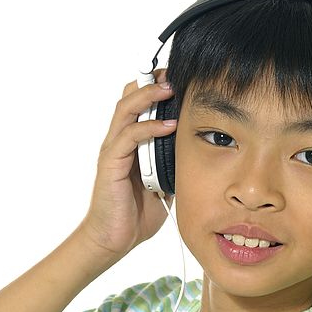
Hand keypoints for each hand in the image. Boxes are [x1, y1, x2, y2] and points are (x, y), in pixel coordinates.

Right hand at [77, 70, 177, 258]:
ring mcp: (113, 150)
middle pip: (128, 98)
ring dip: (148, 96)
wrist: (115, 238)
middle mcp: (119, 140)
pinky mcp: (111, 164)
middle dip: (151, 82)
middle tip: (174, 73)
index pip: (139, 104)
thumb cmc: (138, 211)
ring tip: (170, 87)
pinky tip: (168, 124)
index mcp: (132, 142)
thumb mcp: (166, 180)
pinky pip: (128, 137)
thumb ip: (175, 161)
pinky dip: (148, 128)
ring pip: (125, 110)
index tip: (178, 76)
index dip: (154, 88)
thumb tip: (200, 150)